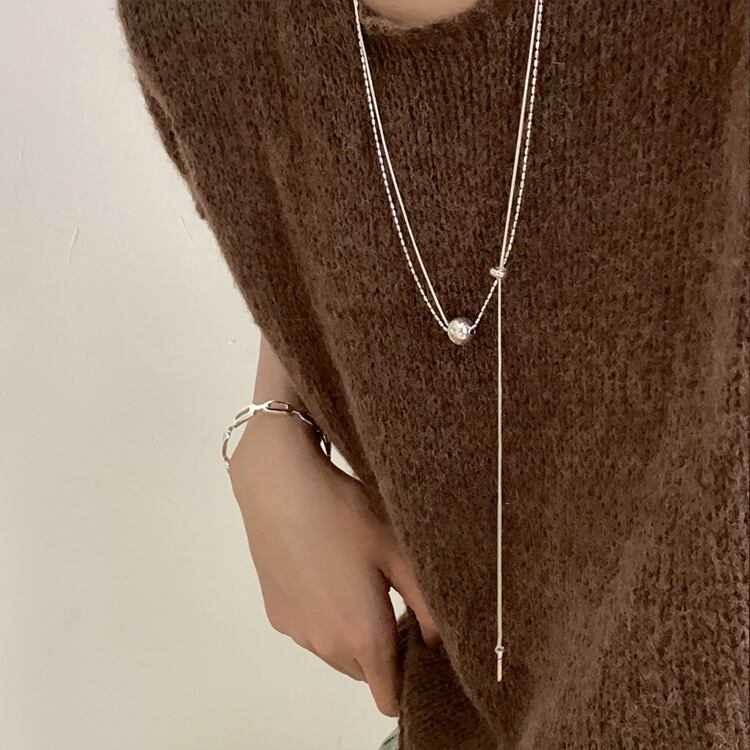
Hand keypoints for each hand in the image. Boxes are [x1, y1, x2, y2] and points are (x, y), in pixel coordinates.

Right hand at [228, 414, 439, 716]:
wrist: (280, 487)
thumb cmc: (344, 514)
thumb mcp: (398, 552)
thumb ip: (426, 605)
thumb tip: (439, 641)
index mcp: (363, 635)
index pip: (389, 697)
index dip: (409, 681)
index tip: (419, 647)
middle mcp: (327, 646)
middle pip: (365, 674)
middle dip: (384, 652)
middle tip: (392, 601)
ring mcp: (297, 632)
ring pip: (336, 654)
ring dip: (352, 636)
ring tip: (359, 582)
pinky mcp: (277, 616)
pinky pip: (310, 633)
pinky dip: (324, 619)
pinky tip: (327, 574)